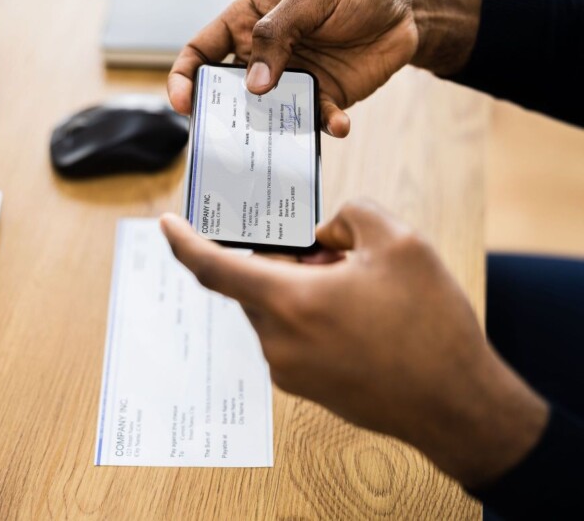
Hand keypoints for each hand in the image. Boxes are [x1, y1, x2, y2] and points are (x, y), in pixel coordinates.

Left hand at [160, 202, 547, 486]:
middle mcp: (277, 341)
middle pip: (254, 283)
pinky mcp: (304, 387)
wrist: (455, 406)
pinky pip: (290, 337)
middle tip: (329, 249)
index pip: (213, 268)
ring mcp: (288, 371)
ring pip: (274, 310)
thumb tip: (325, 231)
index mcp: (289, 302)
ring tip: (353, 283)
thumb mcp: (400, 244)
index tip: (166, 224)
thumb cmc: (430, 326)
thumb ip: (351, 216)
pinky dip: (308, 315)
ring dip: (299, 287)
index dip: (184, 242)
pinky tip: (355, 315)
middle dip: (284, 258)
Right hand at [168, 0, 418, 136]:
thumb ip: (279, 33)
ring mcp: (292, 81)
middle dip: (224, 117)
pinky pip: (315, 121)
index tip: (184, 102)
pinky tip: (338, 125)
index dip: (184, 77)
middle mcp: (264, 58)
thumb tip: (254, 84)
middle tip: (228, 136)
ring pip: (268, 115)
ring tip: (283, 138)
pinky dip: (325, 127)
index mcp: (247, 24)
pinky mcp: (322, 99)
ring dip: (273, 130)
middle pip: (229, 93)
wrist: (404, 5)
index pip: (202, 52)